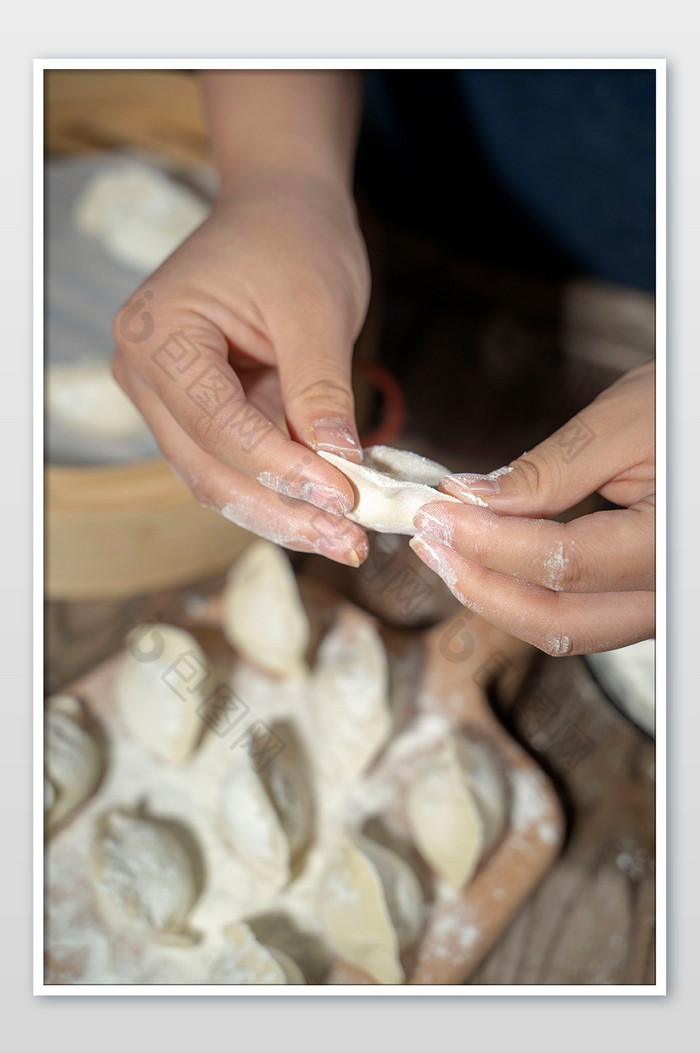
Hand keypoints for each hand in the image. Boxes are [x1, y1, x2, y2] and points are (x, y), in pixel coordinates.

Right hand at [113, 170, 370, 565]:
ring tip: (343, 538)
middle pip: (209, 467)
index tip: (345, 499)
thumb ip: (321, 390)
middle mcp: (144, 373)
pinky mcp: (196, 413)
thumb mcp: (317, 308)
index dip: (283, 469)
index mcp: (158, 334)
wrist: (280, 209)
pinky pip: (233, 465)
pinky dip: (279, 491)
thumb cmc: (293, 239)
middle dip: (282, 510)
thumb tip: (340, 467)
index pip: (218, 425)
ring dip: (281, 513)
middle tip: (348, 541)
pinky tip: (325, 513)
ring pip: (218, 479)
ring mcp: (164, 398)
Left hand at [411, 361, 654, 654]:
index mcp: (673, 543)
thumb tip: (472, 499)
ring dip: (497, 597)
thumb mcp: (625, 422)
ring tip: (445, 551)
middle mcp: (669, 590)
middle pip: (562, 621)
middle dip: (481, 585)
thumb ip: (550, 470)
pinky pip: (579, 615)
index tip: (434, 513)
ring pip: (567, 630)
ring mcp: (658, 602)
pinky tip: (486, 559)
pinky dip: (525, 593)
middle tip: (428, 540)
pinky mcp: (641, 596)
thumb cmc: (687, 406)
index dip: (490, 542)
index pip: (567, 562)